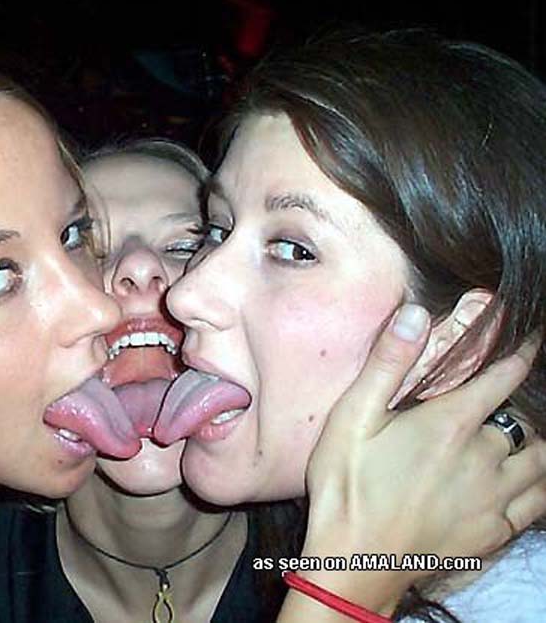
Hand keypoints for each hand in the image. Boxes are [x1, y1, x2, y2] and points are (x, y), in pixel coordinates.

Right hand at [301, 304, 545, 606]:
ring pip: (540, 461)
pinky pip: (538, 504)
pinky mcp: (494, 531)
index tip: (532, 340)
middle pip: (521, 421)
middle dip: (515, 407)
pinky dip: (539, 486)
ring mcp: (493, 498)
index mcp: (449, 423)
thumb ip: (387, 364)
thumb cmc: (347, 486)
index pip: (501, 378)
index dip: (520, 355)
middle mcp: (483, 457)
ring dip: (534, 444)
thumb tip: (415, 313)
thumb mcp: (352, 418)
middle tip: (499, 404)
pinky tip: (528, 483)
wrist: (355, 561)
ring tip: (520, 437)